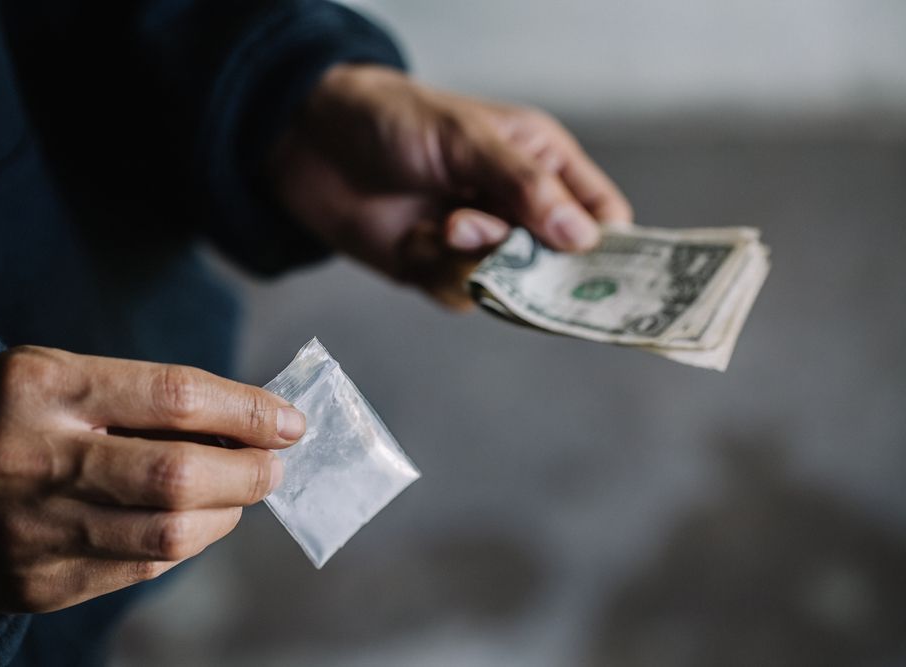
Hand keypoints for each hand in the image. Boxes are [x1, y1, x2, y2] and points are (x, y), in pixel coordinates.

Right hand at [0, 346, 304, 612]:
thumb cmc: (23, 413)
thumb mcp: (71, 377)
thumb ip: (151, 398)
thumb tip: (253, 425)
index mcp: (46, 389)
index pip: (173, 397)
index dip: (246, 412)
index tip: (290, 422)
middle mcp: (34, 459)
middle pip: (176, 476)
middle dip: (247, 473)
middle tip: (273, 466)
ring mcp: (31, 529)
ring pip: (167, 534)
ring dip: (226, 514)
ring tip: (239, 493)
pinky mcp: (37, 581)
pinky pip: (141, 567)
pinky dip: (185, 543)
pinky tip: (195, 523)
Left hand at [272, 64, 632, 307]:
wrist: (312, 144)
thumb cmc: (396, 120)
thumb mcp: (467, 139)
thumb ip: (526, 186)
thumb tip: (585, 237)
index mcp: (543, 164)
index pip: (601, 217)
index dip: (610, 248)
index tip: (605, 273)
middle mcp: (519, 209)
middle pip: (559, 264)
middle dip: (527, 257)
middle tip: (479, 227)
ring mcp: (480, 244)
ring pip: (509, 287)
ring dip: (472, 261)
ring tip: (440, 223)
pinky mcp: (439, 270)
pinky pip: (461, 295)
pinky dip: (437, 272)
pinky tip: (414, 239)